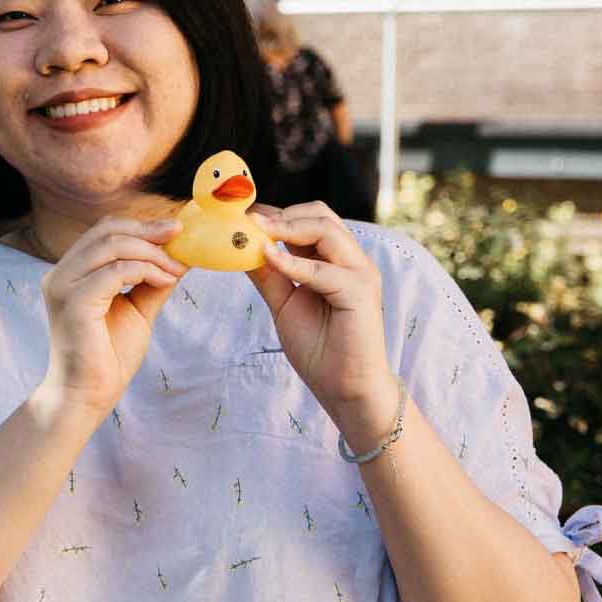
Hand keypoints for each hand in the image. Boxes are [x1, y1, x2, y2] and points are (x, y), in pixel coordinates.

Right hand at [35, 216, 188, 418]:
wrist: (88, 395)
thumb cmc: (108, 356)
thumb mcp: (138, 309)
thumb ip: (152, 281)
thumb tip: (181, 256)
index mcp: (71, 272)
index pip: (104, 231)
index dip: (141, 225)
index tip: (175, 231)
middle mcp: (61, 273)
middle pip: (106, 230)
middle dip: (148, 231)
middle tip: (180, 237)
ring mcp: (63, 286)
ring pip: (112, 246)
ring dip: (151, 253)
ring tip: (175, 269)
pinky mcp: (74, 302)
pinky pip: (114, 272)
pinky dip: (145, 271)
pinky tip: (164, 282)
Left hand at [244, 202, 398, 437]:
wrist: (345, 388)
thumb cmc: (319, 348)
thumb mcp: (283, 303)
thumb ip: (268, 274)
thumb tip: (240, 247)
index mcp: (336, 259)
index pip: (310, 219)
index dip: (276, 214)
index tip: (240, 216)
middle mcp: (351, 260)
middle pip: (320, 215)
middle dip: (282, 214)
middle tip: (247, 221)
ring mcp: (360, 273)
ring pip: (326, 230)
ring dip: (287, 228)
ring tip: (256, 232)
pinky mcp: (361, 292)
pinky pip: (324, 270)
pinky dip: (293, 262)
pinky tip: (269, 258)